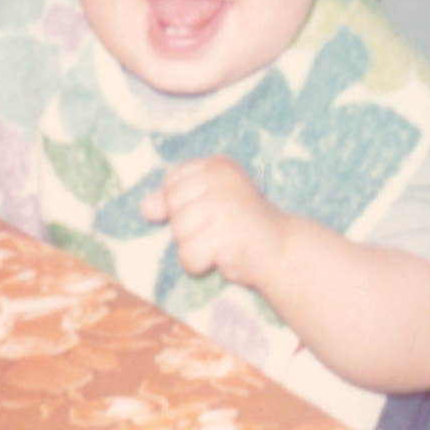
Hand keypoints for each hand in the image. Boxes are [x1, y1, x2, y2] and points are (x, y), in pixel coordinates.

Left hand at [143, 156, 288, 289]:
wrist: (284, 251)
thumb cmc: (241, 226)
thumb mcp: (207, 203)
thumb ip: (174, 199)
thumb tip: (146, 207)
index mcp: (217, 164)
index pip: (172, 183)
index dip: (184, 204)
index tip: (212, 211)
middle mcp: (221, 178)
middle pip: (172, 207)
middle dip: (189, 227)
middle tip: (221, 229)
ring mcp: (225, 205)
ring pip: (179, 233)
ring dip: (196, 247)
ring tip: (224, 243)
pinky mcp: (227, 234)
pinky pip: (188, 256)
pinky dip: (201, 264)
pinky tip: (224, 257)